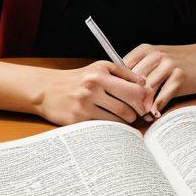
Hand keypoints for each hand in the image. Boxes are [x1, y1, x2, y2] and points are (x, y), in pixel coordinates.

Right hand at [36, 61, 153, 125]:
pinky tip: (114, 124)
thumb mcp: (99, 68)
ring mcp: (85, 103)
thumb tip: (145, 83)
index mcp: (100, 72)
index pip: (132, 87)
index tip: (147, 103)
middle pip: (128, 104)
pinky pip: (105, 126)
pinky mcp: (79, 118)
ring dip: (127, 120)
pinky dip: (114, 127)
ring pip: (118, 117)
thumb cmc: (78, 79)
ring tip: (126, 118)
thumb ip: (123, 73)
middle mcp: (93, 87)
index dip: (144, 98)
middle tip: (139, 114)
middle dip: (138, 112)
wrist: (48, 89)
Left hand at [123, 43, 195, 117]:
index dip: (118, 86)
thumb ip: (139, 69)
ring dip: (142, 106)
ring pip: (146, 90)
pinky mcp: (180, 77)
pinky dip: (156, 108)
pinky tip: (153, 114)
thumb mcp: (156, 58)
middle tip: (127, 112)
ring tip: (140, 116)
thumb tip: (118, 88)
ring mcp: (168, 65)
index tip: (116, 99)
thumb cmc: (179, 61)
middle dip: (129, 98)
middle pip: (133, 81)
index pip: (122, 69)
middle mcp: (155, 55)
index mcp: (145, 50)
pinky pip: (162, 96)